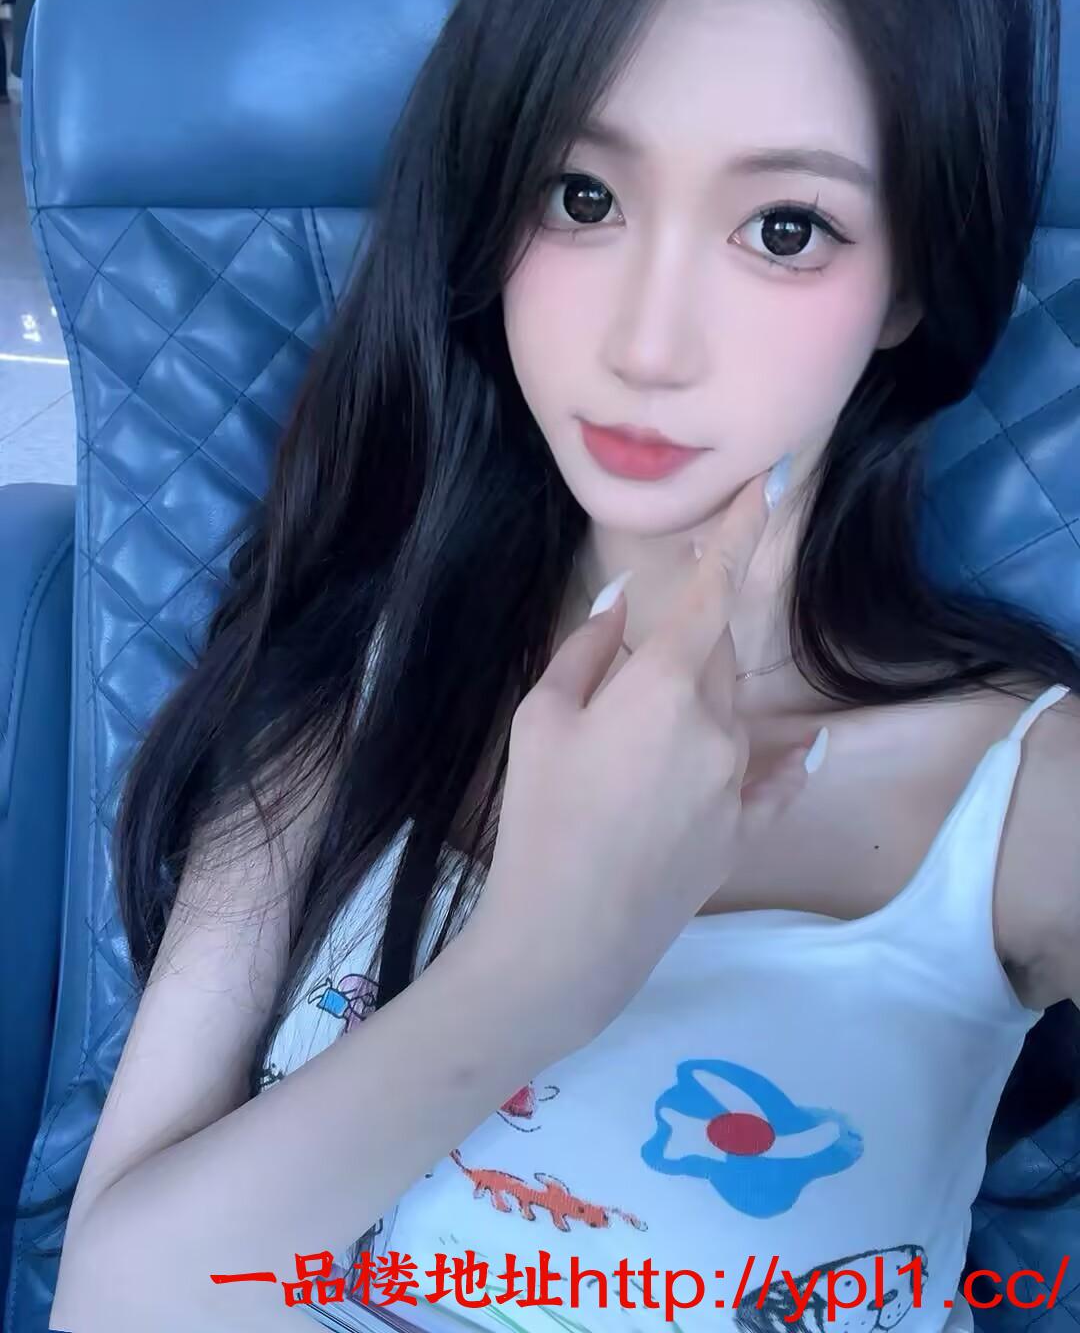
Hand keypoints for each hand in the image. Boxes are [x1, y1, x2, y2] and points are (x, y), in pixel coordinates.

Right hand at [468, 466, 819, 1045]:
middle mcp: (720, 723)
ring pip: (732, 711)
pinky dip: (777, 757)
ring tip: (636, 751)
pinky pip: (775, 777)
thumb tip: (619, 612)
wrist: (568, 938)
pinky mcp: (744, 830)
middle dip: (684, 644)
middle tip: (626, 677)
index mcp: (666, 685)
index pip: (711, 592)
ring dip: (698, 704)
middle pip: (716, 654)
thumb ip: (586, 655)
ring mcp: (740, 780)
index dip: (738, 534)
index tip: (766, 486)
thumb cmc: (539, 819)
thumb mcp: (539, 722)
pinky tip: (792, 748)